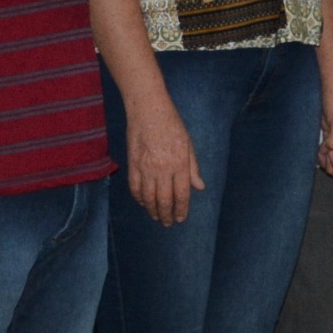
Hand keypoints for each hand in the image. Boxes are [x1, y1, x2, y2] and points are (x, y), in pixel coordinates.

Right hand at [124, 94, 203, 224]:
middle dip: (167, 215)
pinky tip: (143, 203)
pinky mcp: (133, 164)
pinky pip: (135, 188)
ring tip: (156, 217)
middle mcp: (163, 169)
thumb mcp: (188, 144)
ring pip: (148, 197)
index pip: (182, 194)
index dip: (181, 209)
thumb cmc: (172, 124)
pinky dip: (138, 198)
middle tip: (168, 223)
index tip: (180, 218)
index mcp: (179, 164)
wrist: (148, 110)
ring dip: (152, 210)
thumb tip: (199, 187)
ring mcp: (146, 168)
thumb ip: (193, 168)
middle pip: (164, 200)